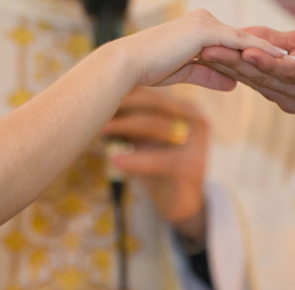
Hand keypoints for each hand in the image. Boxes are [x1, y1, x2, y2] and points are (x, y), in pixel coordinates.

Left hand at [101, 88, 209, 248]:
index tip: (98, 93)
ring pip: (155, 125)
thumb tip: (99, 96)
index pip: (151, 92)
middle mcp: (196, 118)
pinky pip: (159, 160)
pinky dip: (135, 160)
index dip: (125, 92)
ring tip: (100, 130)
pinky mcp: (194, 166)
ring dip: (124, 126)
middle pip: (154, 103)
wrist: (181, 202)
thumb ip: (130, 117)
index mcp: (185, 107)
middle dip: (122, 105)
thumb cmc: (158, 162)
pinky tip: (115, 160)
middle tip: (96, 109)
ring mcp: (198, 142)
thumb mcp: (144, 136)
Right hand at [121, 9, 288, 89]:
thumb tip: (233, 84)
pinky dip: (261, 50)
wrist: (131, 63)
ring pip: (245, 39)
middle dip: (270, 49)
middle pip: (244, 37)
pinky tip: (280, 58)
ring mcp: (205, 23)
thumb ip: (210, 74)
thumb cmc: (150, 68)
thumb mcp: (186, 72)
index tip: (278, 61)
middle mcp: (204, 20)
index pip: (233, 41)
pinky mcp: (206, 31)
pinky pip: (240, 43)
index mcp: (198, 27)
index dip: (255, 52)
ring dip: (272, 50)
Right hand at [198, 27, 294, 114]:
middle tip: (192, 50)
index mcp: (280, 87)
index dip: (219, 61)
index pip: (243, 72)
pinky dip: (269, 63)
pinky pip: (289, 72)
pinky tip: (251, 52)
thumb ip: (275, 43)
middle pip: (246, 76)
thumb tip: (246, 37)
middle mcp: (286, 94)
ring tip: (213, 50)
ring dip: (236, 62)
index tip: (194, 50)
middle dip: (219, 62)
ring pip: (262, 75)